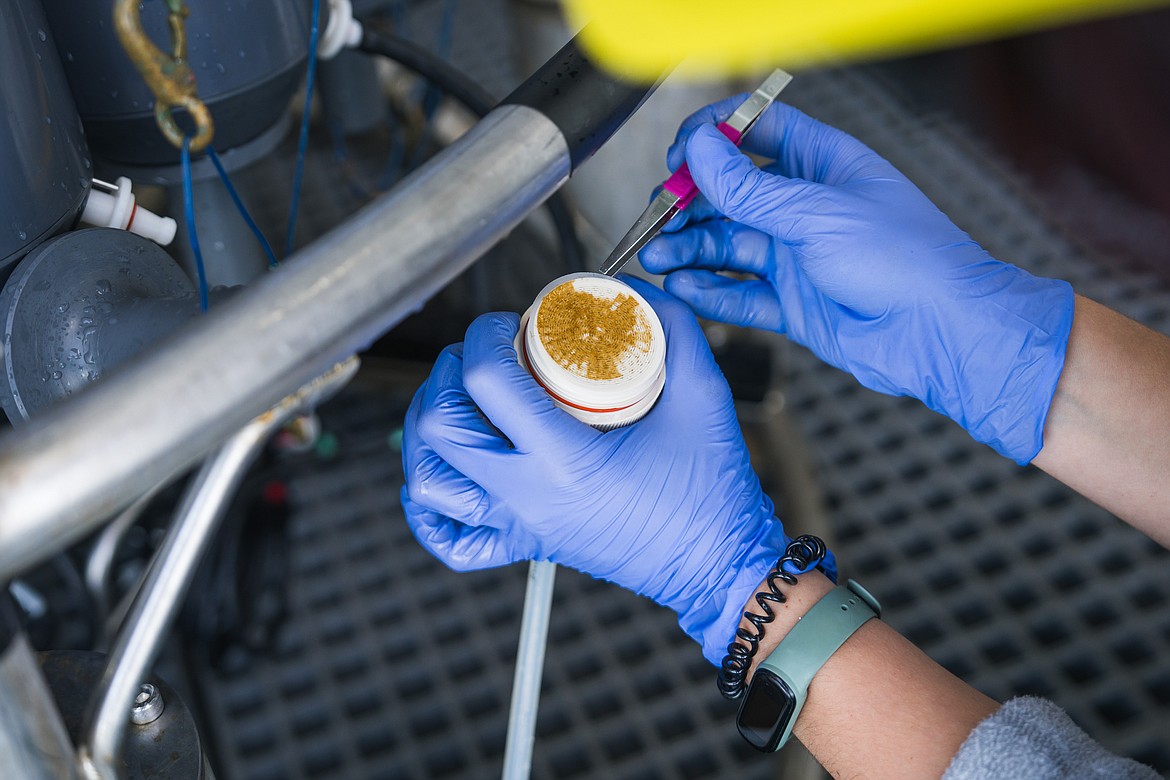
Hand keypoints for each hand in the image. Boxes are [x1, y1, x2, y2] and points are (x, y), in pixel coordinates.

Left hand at [401, 277, 834, 662]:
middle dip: (447, 375)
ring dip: (428, 431)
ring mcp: (520, 525)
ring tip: (460, 400)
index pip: (485, 381)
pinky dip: (429, 504)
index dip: (484, 334)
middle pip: (439, 429)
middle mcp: (529, 497)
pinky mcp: (526, 545)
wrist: (721, 567)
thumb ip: (675, 328)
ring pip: (428, 482)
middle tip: (483, 353)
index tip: (511, 322)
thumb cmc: (714, 492)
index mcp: (566, 460)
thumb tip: (633, 288)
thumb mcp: (705, 394)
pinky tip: (448, 470)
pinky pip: (450, 540)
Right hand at [640, 98, 1074, 463]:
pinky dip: (709, 291)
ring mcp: (798, 256)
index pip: (756, 132)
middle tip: (659, 217)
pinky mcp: (793, 303)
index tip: (679, 156)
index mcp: (823, 165)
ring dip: (690, 248)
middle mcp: (806, 208)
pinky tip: (684, 287)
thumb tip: (702, 149)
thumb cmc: (906, 261)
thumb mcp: (818, 214)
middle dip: (690, 203)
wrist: (941, 334)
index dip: (712, 139)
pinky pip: (740, 293)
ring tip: (659, 256)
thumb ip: (751, 188)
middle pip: (731, 193)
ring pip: (728, 245)